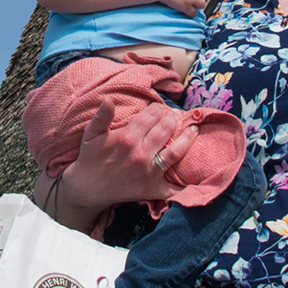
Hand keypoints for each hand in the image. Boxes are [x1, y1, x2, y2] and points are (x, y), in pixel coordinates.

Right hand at [62, 94, 188, 216]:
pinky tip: (200, 176)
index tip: (158, 107)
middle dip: (172, 119)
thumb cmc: (90, 158)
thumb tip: (108, 98)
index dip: (156, 108)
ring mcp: (148, 172)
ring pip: (176, 151)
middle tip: (174, 116)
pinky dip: (186, 185)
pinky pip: (174, 188)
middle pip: (166, 129)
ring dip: (188, 138)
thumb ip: (102, 116)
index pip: (151, 115)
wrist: (87, 188)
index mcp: (127, 137)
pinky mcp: (152, 189)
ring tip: (193, 130)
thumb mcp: (91, 134)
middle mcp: (140, 153)